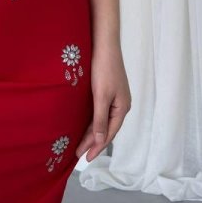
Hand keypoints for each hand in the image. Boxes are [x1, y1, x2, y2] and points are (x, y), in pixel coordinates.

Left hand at [76, 43, 130, 162]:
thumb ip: (100, 119)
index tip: (85, 158)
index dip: (97, 146)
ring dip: (91, 132)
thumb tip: (99, 140)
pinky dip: (92, 120)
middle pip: (106, 128)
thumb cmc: (103, 69)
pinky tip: (84, 125)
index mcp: (122, 108)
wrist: (104, 44)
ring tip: (80, 145)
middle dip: (93, 142)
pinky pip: (100, 111)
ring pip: (102, 120)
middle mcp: (121, 105)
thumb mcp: (101, 96)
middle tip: (79, 155)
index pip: (109, 133)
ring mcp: (115, 98)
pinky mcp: (107, 90)